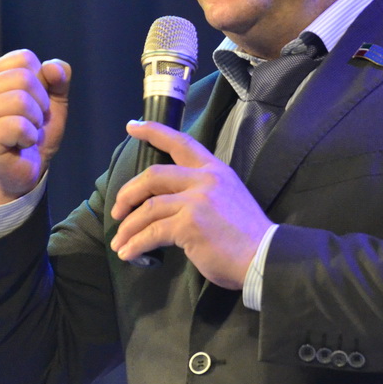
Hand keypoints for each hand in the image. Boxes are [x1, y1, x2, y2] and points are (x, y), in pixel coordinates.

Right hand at [0, 50, 70, 204]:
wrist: (22, 172)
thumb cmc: (33, 132)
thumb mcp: (52, 101)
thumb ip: (58, 79)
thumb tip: (53, 68)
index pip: (26, 58)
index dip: (42, 82)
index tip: (33, 102)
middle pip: (25, 78)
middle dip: (40, 103)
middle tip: (31, 122)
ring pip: (22, 101)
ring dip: (35, 122)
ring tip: (25, 133)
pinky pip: (20, 126)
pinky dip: (29, 138)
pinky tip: (19, 145)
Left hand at [110, 120, 272, 288]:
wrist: (265, 257)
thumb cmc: (246, 236)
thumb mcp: (228, 198)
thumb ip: (201, 193)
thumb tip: (169, 204)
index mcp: (215, 170)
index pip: (181, 142)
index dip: (154, 131)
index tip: (132, 126)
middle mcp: (205, 179)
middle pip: (153, 175)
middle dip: (128, 193)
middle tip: (118, 210)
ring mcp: (197, 201)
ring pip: (149, 207)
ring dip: (128, 226)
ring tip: (120, 242)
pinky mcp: (189, 224)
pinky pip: (152, 232)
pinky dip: (135, 243)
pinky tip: (128, 252)